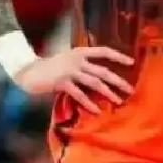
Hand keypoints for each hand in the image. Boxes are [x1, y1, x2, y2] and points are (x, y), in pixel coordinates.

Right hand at [14, 46, 133, 113]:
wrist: (30, 71)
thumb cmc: (51, 67)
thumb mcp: (68, 59)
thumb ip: (83, 64)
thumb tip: (101, 75)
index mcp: (80, 51)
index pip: (103, 51)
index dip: (118, 56)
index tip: (132, 62)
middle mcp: (77, 59)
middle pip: (103, 71)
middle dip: (118, 80)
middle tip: (130, 89)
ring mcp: (70, 70)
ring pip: (94, 83)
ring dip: (108, 93)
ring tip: (118, 101)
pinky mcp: (62, 82)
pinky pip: (80, 94)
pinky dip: (89, 103)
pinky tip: (97, 110)